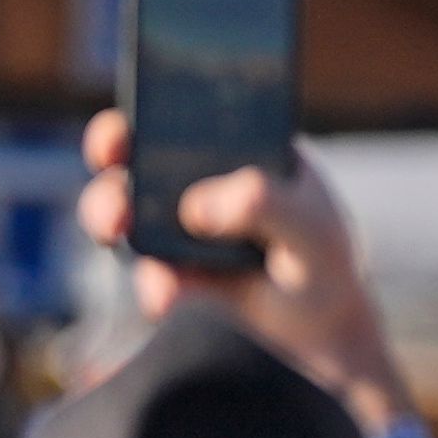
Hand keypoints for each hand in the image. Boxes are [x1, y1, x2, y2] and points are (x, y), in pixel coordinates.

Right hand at [75, 109, 406, 429]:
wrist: (327, 327)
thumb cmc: (325, 258)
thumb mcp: (312, 227)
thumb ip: (265, 205)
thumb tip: (194, 208)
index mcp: (232, 141)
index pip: (176, 110)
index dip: (138, 113)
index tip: (119, 138)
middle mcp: (195, 173)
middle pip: (128, 158)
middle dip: (109, 180)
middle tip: (115, 209)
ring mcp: (178, 220)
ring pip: (124, 212)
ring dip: (111, 223)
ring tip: (123, 240)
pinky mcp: (176, 267)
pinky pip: (150, 268)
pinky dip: (153, 283)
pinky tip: (162, 300)